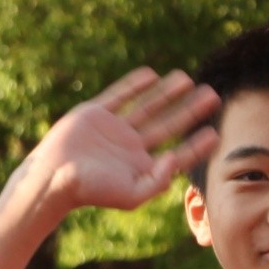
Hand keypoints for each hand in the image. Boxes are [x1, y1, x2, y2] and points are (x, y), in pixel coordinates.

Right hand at [14, 67, 217, 221]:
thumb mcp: (131, 194)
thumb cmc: (91, 190)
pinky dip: (134, 84)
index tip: (215, 131)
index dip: (197, 144)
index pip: (177, 154)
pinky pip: (119, 95)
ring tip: (188, 79)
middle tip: (213, 96)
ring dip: (168, 93)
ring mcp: (113, 128)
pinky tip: (152, 75)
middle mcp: (131, 146)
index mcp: (141, 166)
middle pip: (168, 125)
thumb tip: (176, 158)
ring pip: (148, 106)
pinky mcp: (95, 113)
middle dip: (190, 111)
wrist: (54, 177)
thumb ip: (157, 180)